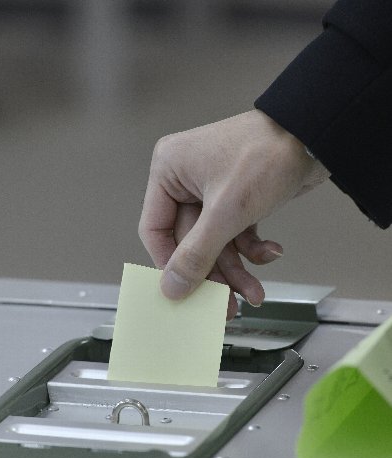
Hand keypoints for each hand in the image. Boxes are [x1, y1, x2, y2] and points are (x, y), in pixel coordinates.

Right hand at [139, 109, 328, 318]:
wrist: (316, 135)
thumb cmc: (267, 155)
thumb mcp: (226, 212)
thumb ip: (196, 254)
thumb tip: (171, 288)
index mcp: (169, 171)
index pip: (156, 230)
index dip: (169, 265)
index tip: (184, 293)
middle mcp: (185, 180)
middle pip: (190, 243)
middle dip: (214, 273)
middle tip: (227, 305)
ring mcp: (212, 190)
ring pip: (215, 243)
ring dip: (236, 269)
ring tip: (255, 292)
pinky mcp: (236, 198)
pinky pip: (235, 234)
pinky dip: (252, 249)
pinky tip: (271, 252)